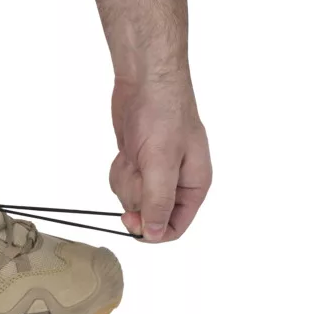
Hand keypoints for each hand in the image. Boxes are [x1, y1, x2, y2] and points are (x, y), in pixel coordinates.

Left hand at [110, 75, 211, 242]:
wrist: (145, 81)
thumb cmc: (163, 113)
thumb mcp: (161, 161)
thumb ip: (159, 200)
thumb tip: (155, 233)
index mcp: (195, 185)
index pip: (175, 227)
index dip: (152, 230)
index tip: (130, 221)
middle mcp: (178, 183)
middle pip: (149, 214)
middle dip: (136, 193)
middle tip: (138, 166)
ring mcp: (156, 174)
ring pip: (132, 199)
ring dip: (126, 180)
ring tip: (134, 154)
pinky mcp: (139, 164)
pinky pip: (123, 183)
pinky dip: (119, 170)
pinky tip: (126, 151)